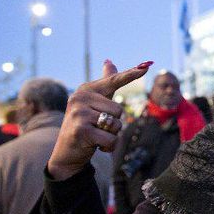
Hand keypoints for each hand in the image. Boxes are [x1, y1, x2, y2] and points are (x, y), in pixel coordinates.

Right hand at [47, 60, 152, 179]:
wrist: (66, 152)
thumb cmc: (85, 124)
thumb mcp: (95, 102)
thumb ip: (105, 83)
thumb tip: (109, 60)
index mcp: (87, 89)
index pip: (113, 80)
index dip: (131, 74)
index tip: (147, 66)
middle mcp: (80, 97)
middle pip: (119, 110)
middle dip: (114, 124)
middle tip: (97, 128)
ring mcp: (79, 113)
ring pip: (116, 124)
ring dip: (111, 135)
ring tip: (96, 136)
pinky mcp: (81, 130)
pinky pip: (111, 138)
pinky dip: (109, 146)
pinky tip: (95, 146)